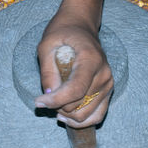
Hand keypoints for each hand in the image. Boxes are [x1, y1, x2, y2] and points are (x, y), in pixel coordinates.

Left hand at [35, 8, 113, 127]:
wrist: (82, 27)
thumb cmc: (63, 33)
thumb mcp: (46, 45)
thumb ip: (48, 71)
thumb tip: (49, 96)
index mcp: (91, 60)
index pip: (75, 90)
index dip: (55, 100)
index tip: (38, 102)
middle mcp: (104, 73)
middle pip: (79, 104)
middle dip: (58, 106)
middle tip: (45, 98)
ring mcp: (108, 84)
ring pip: (86, 114)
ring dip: (67, 115)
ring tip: (54, 105)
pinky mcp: (108, 91)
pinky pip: (97, 116)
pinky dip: (81, 121)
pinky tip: (66, 116)